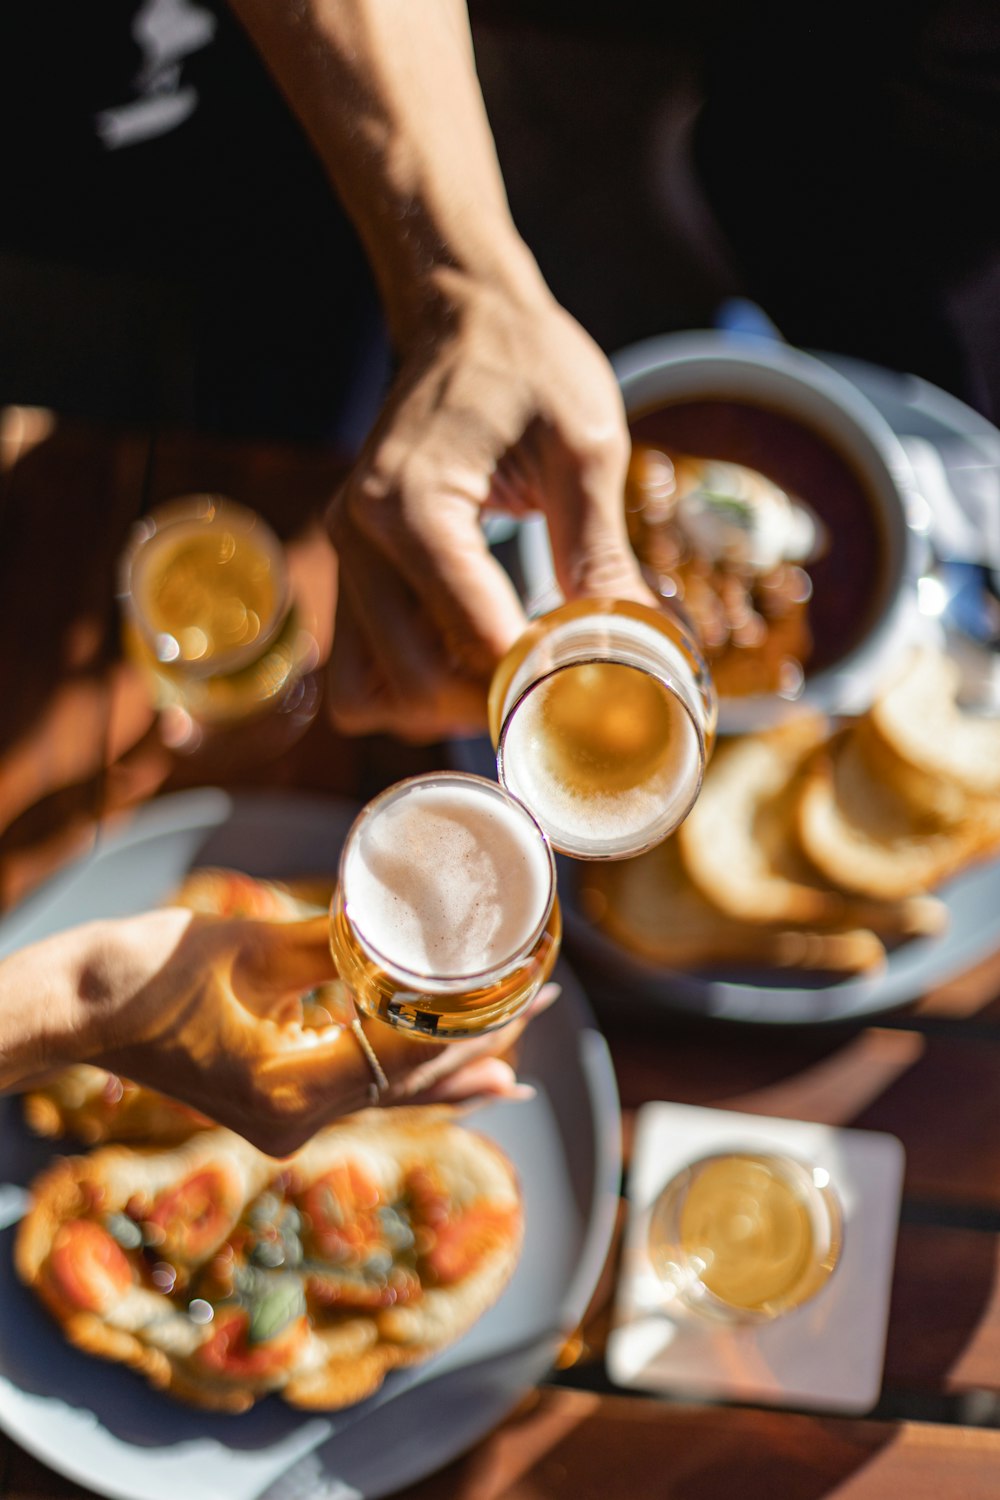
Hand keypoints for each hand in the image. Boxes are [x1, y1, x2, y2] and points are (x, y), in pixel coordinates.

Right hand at [17, 910, 547, 1154]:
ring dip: (448, 1072)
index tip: (528, 990)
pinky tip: (438, 1084)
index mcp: (291, 1087)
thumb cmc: (148, 971)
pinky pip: (354, 1097)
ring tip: (515, 1068)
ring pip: (385, 1097)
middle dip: (480, 1046)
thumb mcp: (252, 947)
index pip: (408, 1055)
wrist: (77, 1011)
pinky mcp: (269, 1108)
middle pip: (408, 1084)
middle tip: (543, 1008)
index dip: (473, 1022)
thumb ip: (336, 943)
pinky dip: (400, 1082)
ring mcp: (279, 1123)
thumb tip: (404, 920)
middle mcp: (291, 1122)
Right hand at [326, 274, 652, 741]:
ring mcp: (345, 557)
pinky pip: (360, 671)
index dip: (538, 679)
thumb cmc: (528, 368)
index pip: (472, 638)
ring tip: (508, 681)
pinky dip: (409, 688)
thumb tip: (639, 644)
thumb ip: (601, 548)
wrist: (465, 322)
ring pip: (369, 692)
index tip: (594, 683)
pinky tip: (469, 661)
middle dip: (494, 705)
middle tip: (558, 693)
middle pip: (414, 682)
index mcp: (412, 504)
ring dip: (440, 709)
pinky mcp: (350, 571)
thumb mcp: (584, 444)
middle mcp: (359, 538)